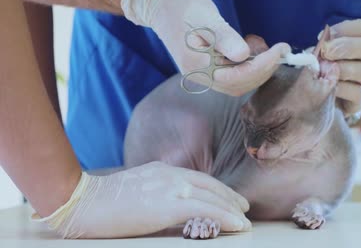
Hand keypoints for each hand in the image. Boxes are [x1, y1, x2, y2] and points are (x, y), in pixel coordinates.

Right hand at [33, 162, 250, 238]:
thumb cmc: (103, 200)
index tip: (229, 197)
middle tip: (244, 207)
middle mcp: (170, 174)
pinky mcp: (168, 204)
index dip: (217, 188)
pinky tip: (237, 224)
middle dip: (229, 197)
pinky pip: (205, 210)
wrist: (83, 201)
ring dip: (231, 209)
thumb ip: (155, 191)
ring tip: (245, 220)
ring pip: (211, 197)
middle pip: (209, 185)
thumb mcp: (135, 188)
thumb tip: (169, 205)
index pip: (197, 178)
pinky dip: (225, 216)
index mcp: (162, 169)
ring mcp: (170, 187)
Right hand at [121, 0, 289, 95]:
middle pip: (240, 85)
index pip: (238, 76)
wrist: (160, 6)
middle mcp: (200, 76)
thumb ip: (223, 37)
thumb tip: (243, 56)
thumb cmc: (181, 7)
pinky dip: (249, 66)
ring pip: (238, 83)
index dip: (263, 65)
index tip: (281, 50)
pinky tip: (251, 47)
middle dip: (265, 69)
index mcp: (197, 66)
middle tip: (281, 49)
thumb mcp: (204, 16)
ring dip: (258, 69)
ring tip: (263, 45)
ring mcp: (203, 75)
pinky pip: (233, 76)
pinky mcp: (208, 69)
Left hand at [320, 19, 360, 116]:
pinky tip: (325, 86)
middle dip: (346, 47)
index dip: (347, 28)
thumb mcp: (318, 55)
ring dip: (341, 68)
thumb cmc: (320, 70)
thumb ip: (321, 47)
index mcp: (359, 43)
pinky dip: (339, 88)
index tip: (328, 35)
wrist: (320, 99)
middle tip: (326, 52)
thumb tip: (322, 43)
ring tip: (322, 71)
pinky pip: (356, 92)